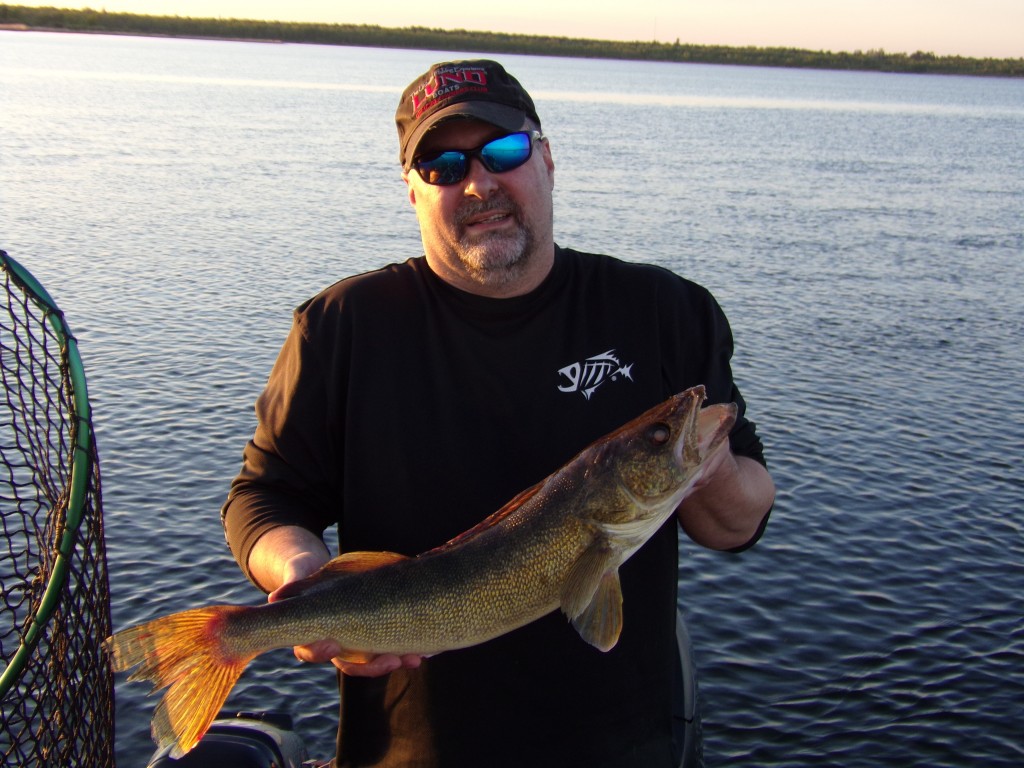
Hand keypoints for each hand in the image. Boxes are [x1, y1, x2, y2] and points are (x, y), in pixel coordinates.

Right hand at [267, 549, 423, 676]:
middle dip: (371, 666)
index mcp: (311, 634)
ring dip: (395, 659)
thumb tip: (276, 597)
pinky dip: (406, 648)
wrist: (320, 570)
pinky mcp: (375, 630)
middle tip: (390, 660)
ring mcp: (356, 639)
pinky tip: (425, 648)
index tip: (333, 645)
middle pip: (350, 664)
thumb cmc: (306, 573)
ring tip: (415, 657)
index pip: (312, 651)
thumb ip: (291, 585)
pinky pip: (391, 645)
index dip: (322, 652)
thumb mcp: (297, 574)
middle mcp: (334, 642)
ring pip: (374, 659)